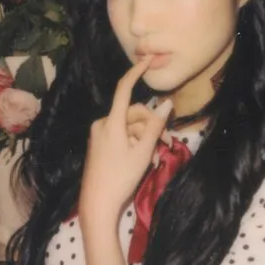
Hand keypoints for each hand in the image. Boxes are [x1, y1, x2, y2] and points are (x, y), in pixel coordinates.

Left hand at [79, 58, 173, 225]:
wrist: (97, 204)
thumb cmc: (120, 178)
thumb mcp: (142, 153)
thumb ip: (155, 127)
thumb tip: (167, 104)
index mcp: (111, 122)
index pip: (124, 89)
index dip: (136, 72)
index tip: (148, 60)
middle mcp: (103, 124)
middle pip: (133, 114)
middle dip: (152, 126)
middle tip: (167, 145)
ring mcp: (100, 136)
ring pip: (130, 129)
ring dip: (146, 140)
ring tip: (155, 160)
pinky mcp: (100, 147)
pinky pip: (122, 139)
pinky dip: (135, 146)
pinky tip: (144, 162)